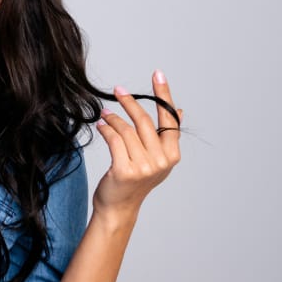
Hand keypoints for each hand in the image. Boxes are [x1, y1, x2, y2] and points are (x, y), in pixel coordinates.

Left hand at [92, 70, 181, 223]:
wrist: (118, 207)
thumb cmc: (134, 180)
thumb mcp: (155, 159)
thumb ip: (165, 137)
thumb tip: (179, 110)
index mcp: (172, 156)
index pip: (170, 120)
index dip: (164, 95)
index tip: (158, 75)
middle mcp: (161, 161)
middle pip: (146, 122)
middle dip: (130, 103)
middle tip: (118, 90)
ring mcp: (144, 167)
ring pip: (127, 130)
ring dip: (113, 118)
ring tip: (105, 114)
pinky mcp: (125, 170)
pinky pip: (114, 140)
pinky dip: (106, 130)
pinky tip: (101, 126)